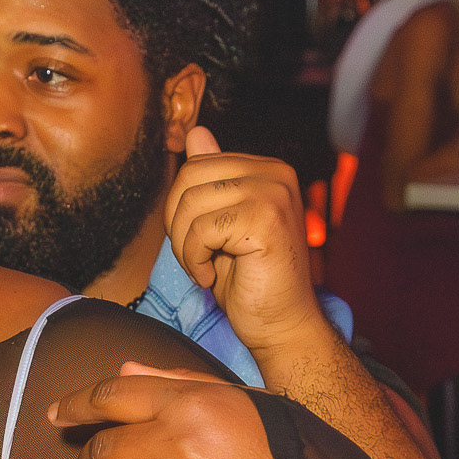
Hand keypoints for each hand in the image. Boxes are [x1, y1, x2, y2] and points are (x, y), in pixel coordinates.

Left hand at [163, 129, 322, 356]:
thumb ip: (212, 179)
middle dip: (178, 223)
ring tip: (205, 267)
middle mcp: (275, 173)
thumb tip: (195, 132)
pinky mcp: (266, 219)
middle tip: (197, 257)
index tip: (199, 243)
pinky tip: (212, 276)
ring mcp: (273, 193)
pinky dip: (194, 260)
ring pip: (190, 202)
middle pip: (188, 177)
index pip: (196, 164)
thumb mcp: (221, 224)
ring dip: (184, 245)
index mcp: (266, 169)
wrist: (281, 325)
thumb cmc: (250, 282)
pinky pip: (200, 229)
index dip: (181, 208)